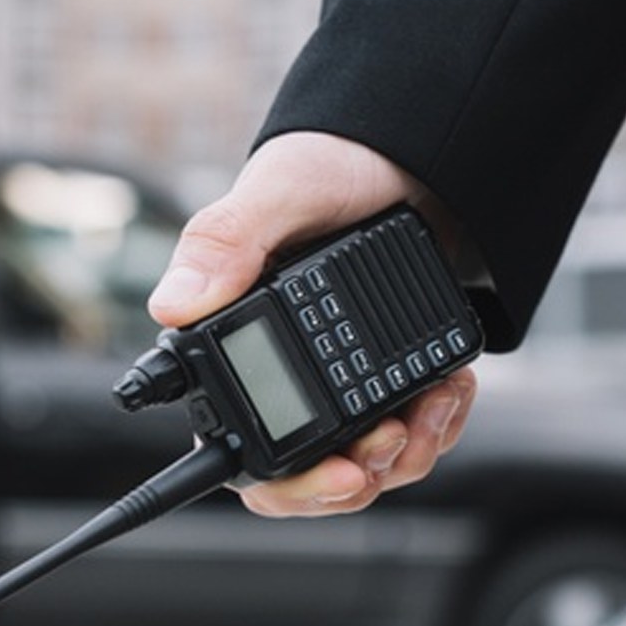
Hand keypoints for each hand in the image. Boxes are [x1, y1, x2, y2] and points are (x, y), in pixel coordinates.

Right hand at [148, 131, 476, 516]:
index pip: (233, 448)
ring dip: (406, 452)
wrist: (424, 143)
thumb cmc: (336, 161)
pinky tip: (449, 389)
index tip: (336, 476)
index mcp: (234, 344)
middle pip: (304, 475)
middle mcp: (282, 370)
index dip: (282, 481)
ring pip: (365, 465)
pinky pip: (411, 435)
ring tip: (432, 407)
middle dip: (353, 478)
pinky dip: (437, 424)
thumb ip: (227, 242)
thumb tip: (175, 304)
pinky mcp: (389, 376)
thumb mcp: (281, 191)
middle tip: (387, 448)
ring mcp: (338, 380)